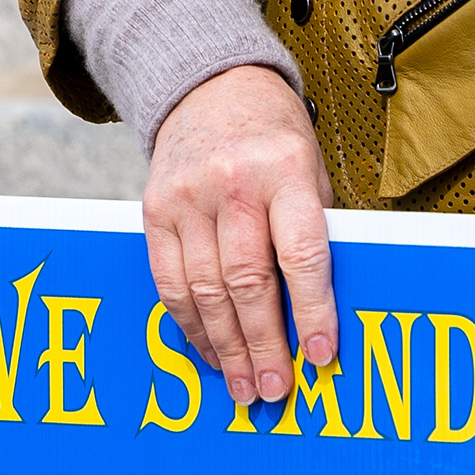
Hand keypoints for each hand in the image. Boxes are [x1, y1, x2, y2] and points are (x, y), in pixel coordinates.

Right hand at [143, 64, 337, 405]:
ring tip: (245, 384)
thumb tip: (320, 313)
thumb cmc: (274, 138)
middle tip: (275, 387)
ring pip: (204, 290)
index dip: (311, 311)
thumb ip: (313, 232)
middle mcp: (232, 185)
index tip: (319, 354)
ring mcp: (187, 198)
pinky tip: (211, 350)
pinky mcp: (154, 210)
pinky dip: (191, 324)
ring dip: (227, 346)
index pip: (300, 253)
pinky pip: (170, 281)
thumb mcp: (311, 170)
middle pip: (247, 282)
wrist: (210, 87)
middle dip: (263, 344)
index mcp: (284, 171)